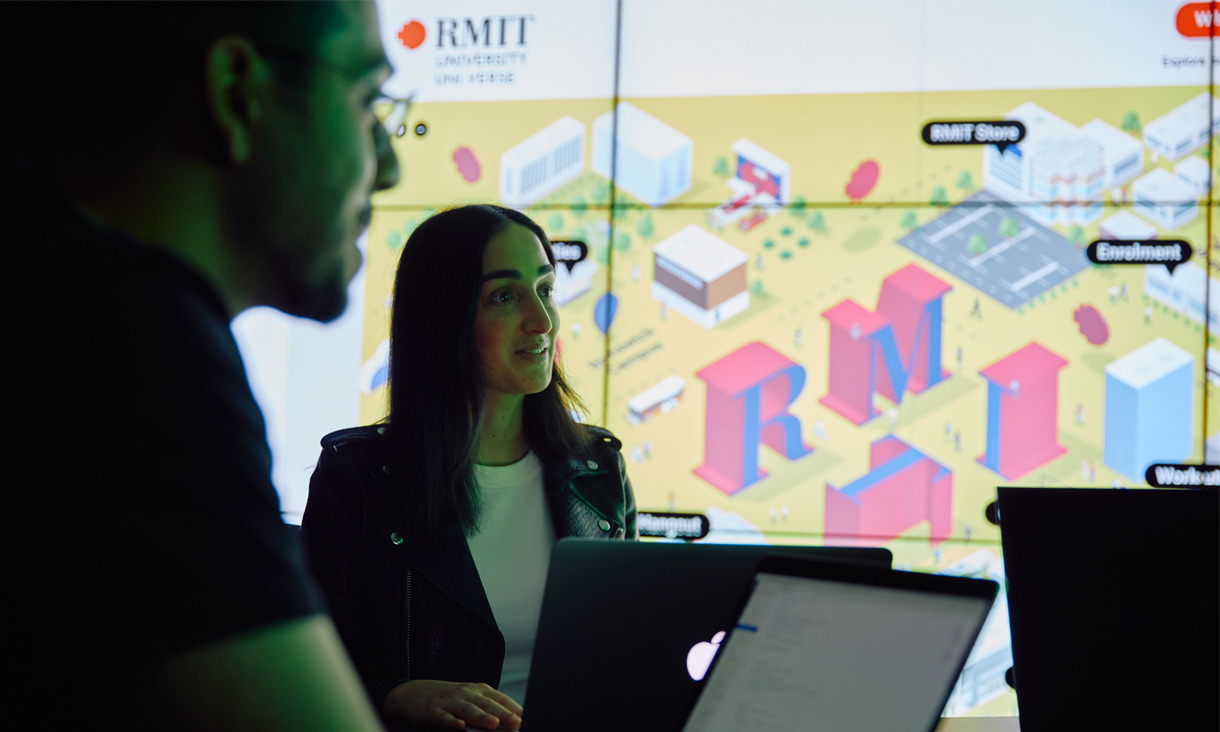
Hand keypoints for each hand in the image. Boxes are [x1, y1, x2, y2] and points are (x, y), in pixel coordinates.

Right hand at [383, 679, 522, 729]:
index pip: (500, 699)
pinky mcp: (432, 711)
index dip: (514, 709)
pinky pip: (443, 717)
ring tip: (494, 725)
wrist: (410, 694)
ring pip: (468, 710)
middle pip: (487, 704)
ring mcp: (449, 702)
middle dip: (503, 714)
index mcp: (478, 690)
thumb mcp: (468, 700)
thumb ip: (488, 709)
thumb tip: (509, 724)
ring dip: (482, 717)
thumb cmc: (446, 699)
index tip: (527, 718)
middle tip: (517, 723)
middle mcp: (466, 694)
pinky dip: (451, 721)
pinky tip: (459, 726)